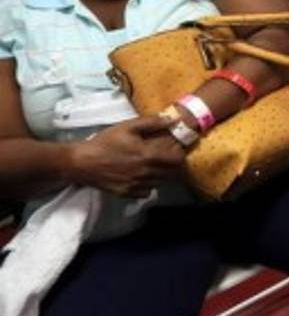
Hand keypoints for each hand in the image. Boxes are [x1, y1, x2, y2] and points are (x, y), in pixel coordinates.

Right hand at [68, 116, 184, 196]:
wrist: (81, 162)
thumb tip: (172, 121)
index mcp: (149, 156)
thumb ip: (151, 123)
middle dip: (173, 165)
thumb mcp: (127, 127)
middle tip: (165, 157)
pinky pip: (147, 192)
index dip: (180, 154)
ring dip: (162, 174)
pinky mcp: (128, 194)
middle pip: (172, 173)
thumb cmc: (105, 142)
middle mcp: (146, 173)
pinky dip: (149, 185)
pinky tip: (141, 176)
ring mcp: (137, 186)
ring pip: (161, 182)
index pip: (178, 160)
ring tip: (153, 165)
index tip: (175, 149)